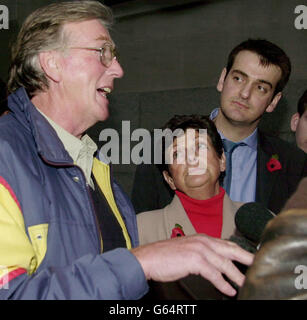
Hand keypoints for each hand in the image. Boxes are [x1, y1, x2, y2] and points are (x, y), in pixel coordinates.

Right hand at [131, 234, 253, 295]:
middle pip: (231, 249)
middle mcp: (203, 241)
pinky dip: (223, 283)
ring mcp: (199, 249)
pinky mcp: (194, 260)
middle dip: (246, 258)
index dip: (240, 251)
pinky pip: (214, 274)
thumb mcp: (188, 249)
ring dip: (237, 276)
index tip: (250, 257)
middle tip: (259, 265)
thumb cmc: (166, 255)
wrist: (149, 257)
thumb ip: (203, 253)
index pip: (226, 244)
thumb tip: (217, 264)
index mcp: (202, 238)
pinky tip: (228, 290)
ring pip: (225, 263)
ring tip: (246, 284)